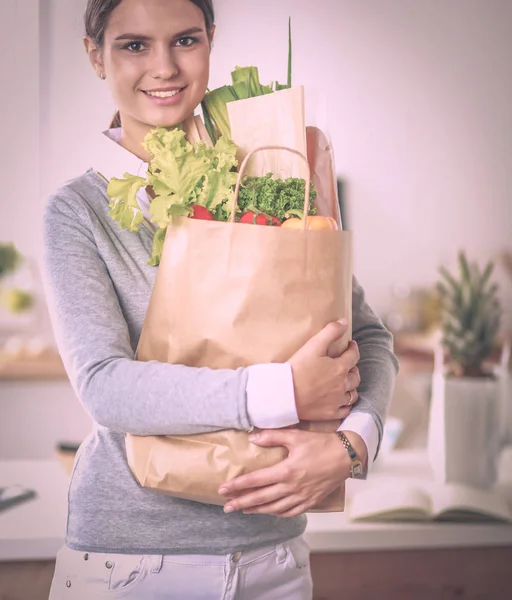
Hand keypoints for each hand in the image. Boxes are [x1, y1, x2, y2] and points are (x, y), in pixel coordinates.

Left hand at [219, 428, 350, 517]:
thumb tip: (252, 437)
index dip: (237, 486)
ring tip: (243, 510)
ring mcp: (301, 497)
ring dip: (256, 510)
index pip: (255, 481)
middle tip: (227, 507)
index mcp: (286, 471)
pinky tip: (269, 511)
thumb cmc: (321, 444)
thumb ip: (272, 436)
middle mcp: (291, 487)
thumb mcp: (296, 436)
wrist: (346, 456)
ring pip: (273, 508)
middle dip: (241, 503)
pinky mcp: (310, 501)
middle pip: (261, 498)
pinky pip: (290, 512)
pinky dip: (277, 513)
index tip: (223, 489)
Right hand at [289, 320, 360, 420]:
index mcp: (340, 368)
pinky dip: (346, 405)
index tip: (350, 345)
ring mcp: (337, 401)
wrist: (284, 395)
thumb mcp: (313, 346)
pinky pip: (345, 410)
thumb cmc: (297, 369)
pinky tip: (341, 401)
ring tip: (346, 383)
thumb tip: (344, 321)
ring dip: (351, 387)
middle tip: (347, 365)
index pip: (354, 355)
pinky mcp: (330, 413)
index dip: (353, 348)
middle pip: (356, 376)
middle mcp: (342, 385)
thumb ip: (330, 332)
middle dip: (353, 368)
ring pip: (352, 394)